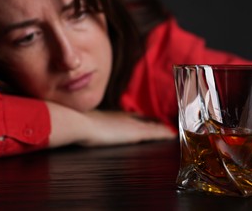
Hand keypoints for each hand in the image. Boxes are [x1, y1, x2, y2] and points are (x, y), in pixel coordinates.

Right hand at [47, 102, 175, 147]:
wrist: (81, 123)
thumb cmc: (79, 124)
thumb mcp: (86, 123)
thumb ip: (90, 124)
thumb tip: (83, 125)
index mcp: (114, 115)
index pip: (132, 118)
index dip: (142, 120)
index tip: (150, 121)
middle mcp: (125, 118)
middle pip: (144, 120)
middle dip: (154, 122)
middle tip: (166, 126)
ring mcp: (131, 125)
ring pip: (151, 126)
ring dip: (161, 128)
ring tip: (171, 131)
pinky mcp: (135, 133)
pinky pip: (154, 132)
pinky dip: (163, 133)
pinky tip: (172, 135)